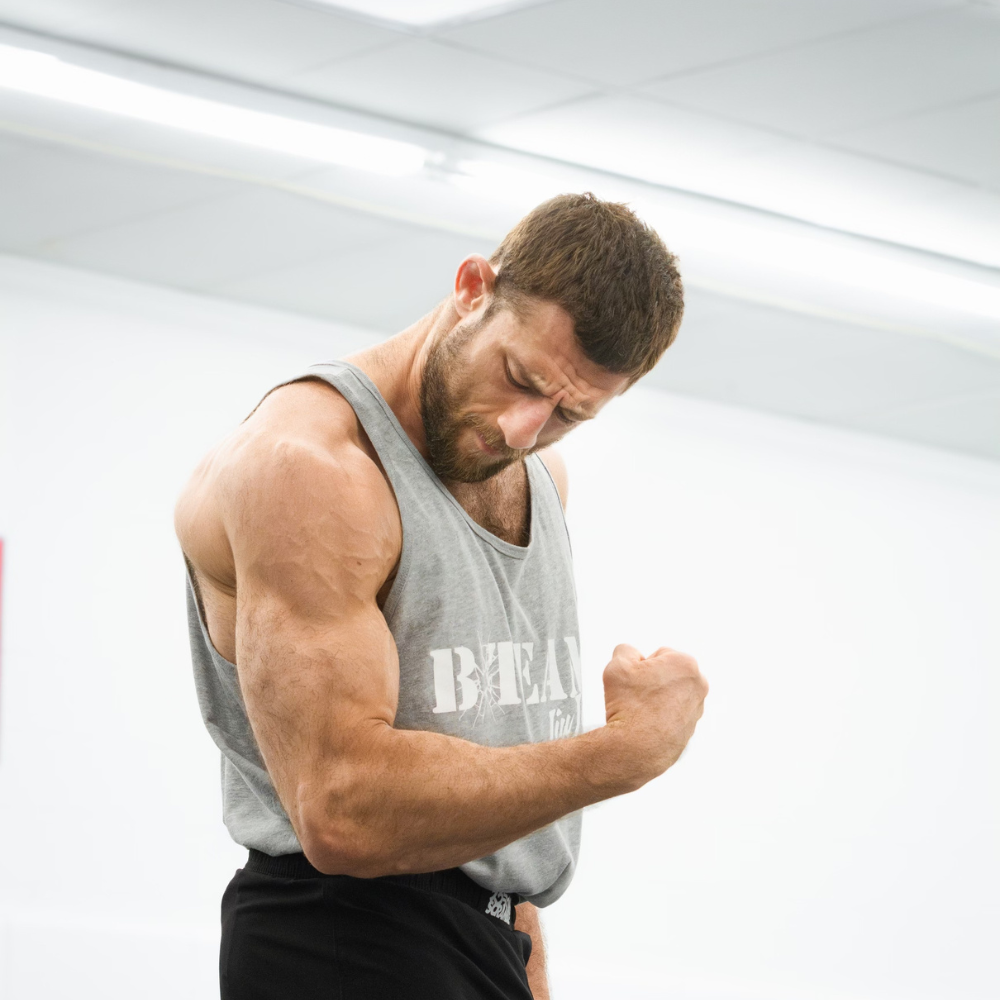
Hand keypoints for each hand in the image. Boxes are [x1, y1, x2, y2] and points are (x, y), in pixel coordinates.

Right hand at [602, 643, 707, 787]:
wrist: (635, 749)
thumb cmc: (630, 709)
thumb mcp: (617, 665)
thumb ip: (625, 650)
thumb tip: (630, 653)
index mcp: (685, 664)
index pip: (659, 654)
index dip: (641, 665)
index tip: (634, 678)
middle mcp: (698, 685)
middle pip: (668, 673)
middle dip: (652, 680)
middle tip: (635, 693)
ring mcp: (696, 709)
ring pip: (669, 694)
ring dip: (655, 698)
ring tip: (638, 709)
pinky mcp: (690, 728)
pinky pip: (670, 715)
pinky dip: (659, 716)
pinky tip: (645, 722)